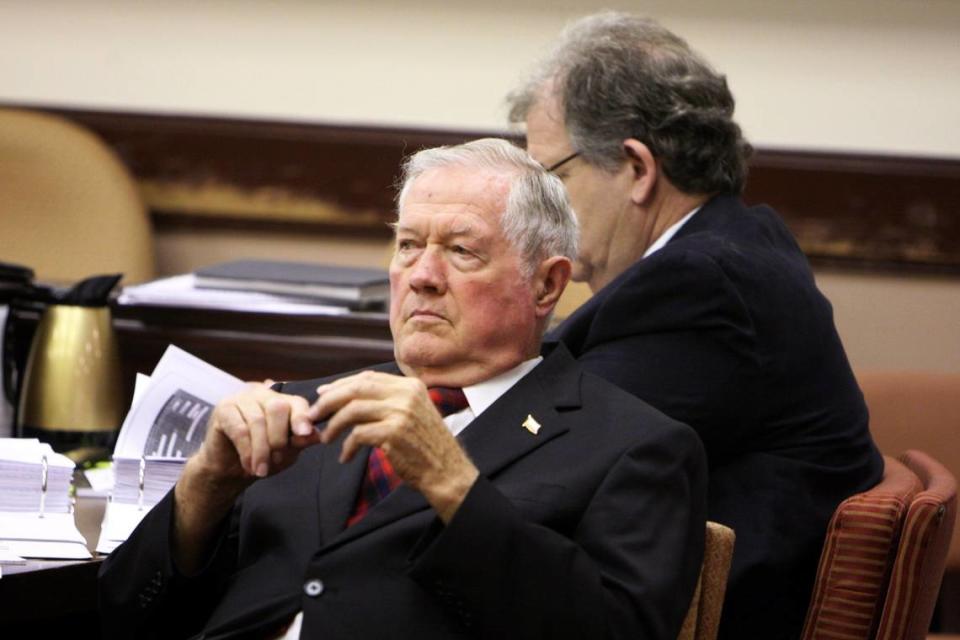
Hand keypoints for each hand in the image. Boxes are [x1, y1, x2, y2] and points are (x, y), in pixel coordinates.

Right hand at [195, 381, 321, 481]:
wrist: (229, 470)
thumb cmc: (260, 457)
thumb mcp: (286, 452)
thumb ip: (300, 442)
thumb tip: (317, 435)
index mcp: (282, 401)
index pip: (297, 402)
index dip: (302, 417)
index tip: (305, 433)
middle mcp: (263, 394)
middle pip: (278, 408)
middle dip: (279, 438)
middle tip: (276, 460)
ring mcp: (242, 399)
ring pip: (258, 421)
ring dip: (262, 450)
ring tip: (262, 470)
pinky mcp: (224, 409)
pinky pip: (240, 430)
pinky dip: (247, 451)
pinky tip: (250, 466)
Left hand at [308, 371, 478, 521]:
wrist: (446, 471)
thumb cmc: (425, 445)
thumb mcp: (412, 413)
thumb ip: (387, 401)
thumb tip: (345, 393)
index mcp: (410, 386)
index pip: (367, 378)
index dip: (341, 385)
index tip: (322, 395)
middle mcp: (406, 394)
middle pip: (356, 389)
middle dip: (329, 401)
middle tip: (313, 415)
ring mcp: (401, 413)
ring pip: (353, 410)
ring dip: (334, 425)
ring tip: (326, 438)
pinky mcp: (394, 433)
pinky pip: (358, 435)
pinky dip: (347, 446)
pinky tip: (345, 456)